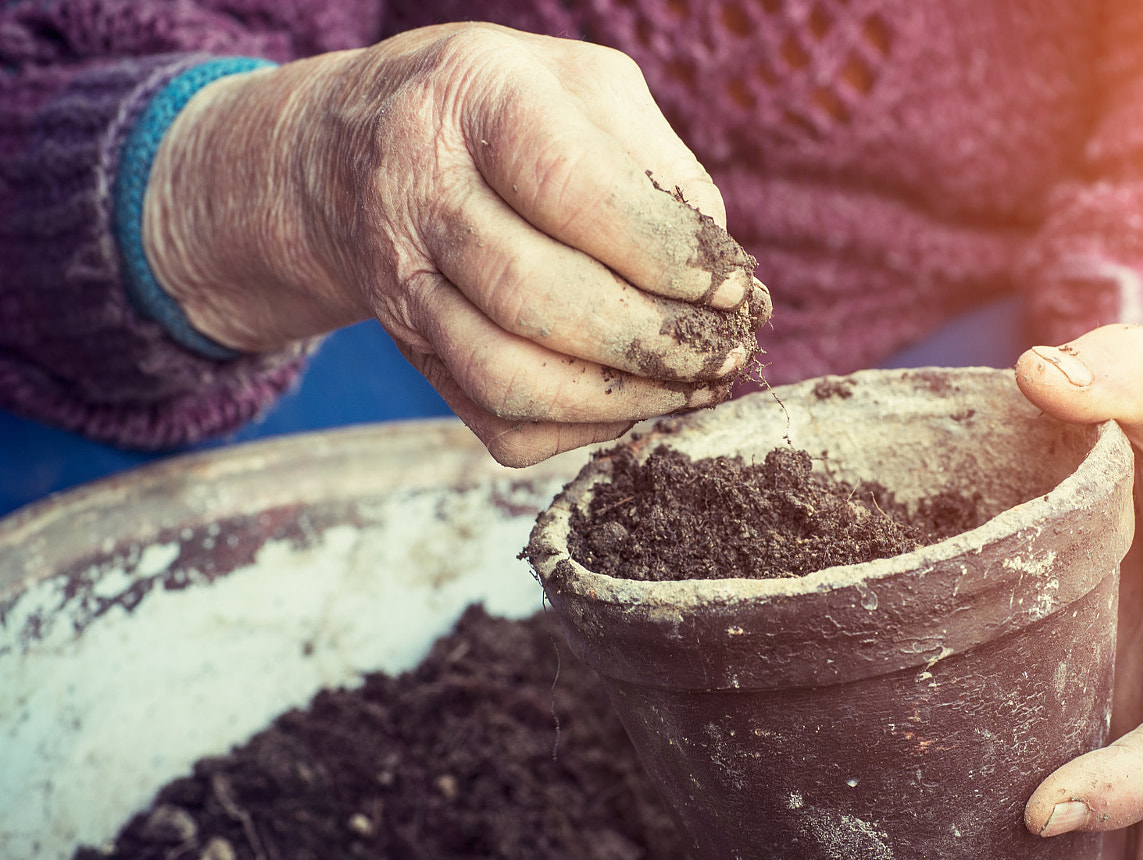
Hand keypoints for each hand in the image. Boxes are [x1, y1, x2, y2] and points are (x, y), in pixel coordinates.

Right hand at [144, 24, 767, 465]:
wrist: (349, 151)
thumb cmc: (502, 114)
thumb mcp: (583, 88)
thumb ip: (663, 165)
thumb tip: (728, 278)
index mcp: (470, 99)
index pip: (570, 186)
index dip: (665, 248)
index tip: (732, 281)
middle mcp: (415, 192)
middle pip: (537, 295)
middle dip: (656, 338)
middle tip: (729, 346)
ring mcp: (401, 284)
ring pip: (512, 378)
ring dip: (625, 398)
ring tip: (699, 382)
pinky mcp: (413, 354)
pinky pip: (502, 423)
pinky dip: (585, 428)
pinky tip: (639, 400)